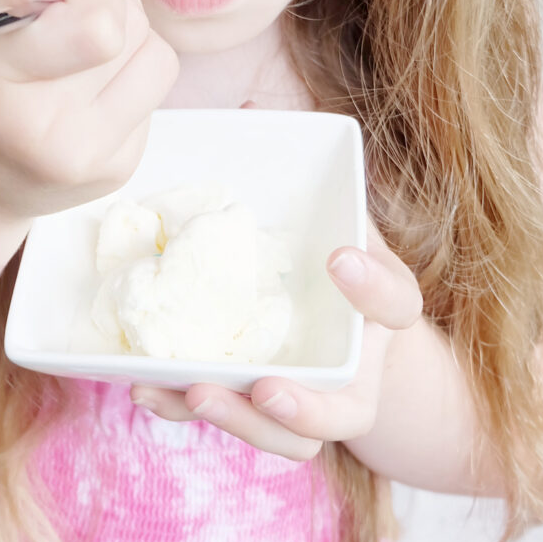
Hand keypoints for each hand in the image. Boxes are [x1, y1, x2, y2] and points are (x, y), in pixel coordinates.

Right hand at [0, 0, 179, 220]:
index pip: (99, 29)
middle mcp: (52, 135)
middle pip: (134, 30)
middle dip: (109, 8)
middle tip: (66, 25)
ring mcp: (92, 161)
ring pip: (159, 57)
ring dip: (129, 42)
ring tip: (82, 58)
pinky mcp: (120, 171)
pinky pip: (153, 93)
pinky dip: (126, 81)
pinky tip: (86, 98)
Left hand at [129, 102, 423, 460]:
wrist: (341, 335)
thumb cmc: (329, 260)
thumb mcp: (331, 213)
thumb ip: (302, 172)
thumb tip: (250, 102)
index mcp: (378, 311)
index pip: (396, 302)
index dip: (374, 287)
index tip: (338, 257)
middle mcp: (353, 368)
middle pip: (348, 408)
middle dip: (308, 405)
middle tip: (268, 388)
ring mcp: (310, 400)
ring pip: (291, 438)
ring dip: (241, 423)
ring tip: (194, 393)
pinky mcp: (260, 413)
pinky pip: (234, 425)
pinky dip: (187, 412)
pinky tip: (146, 388)